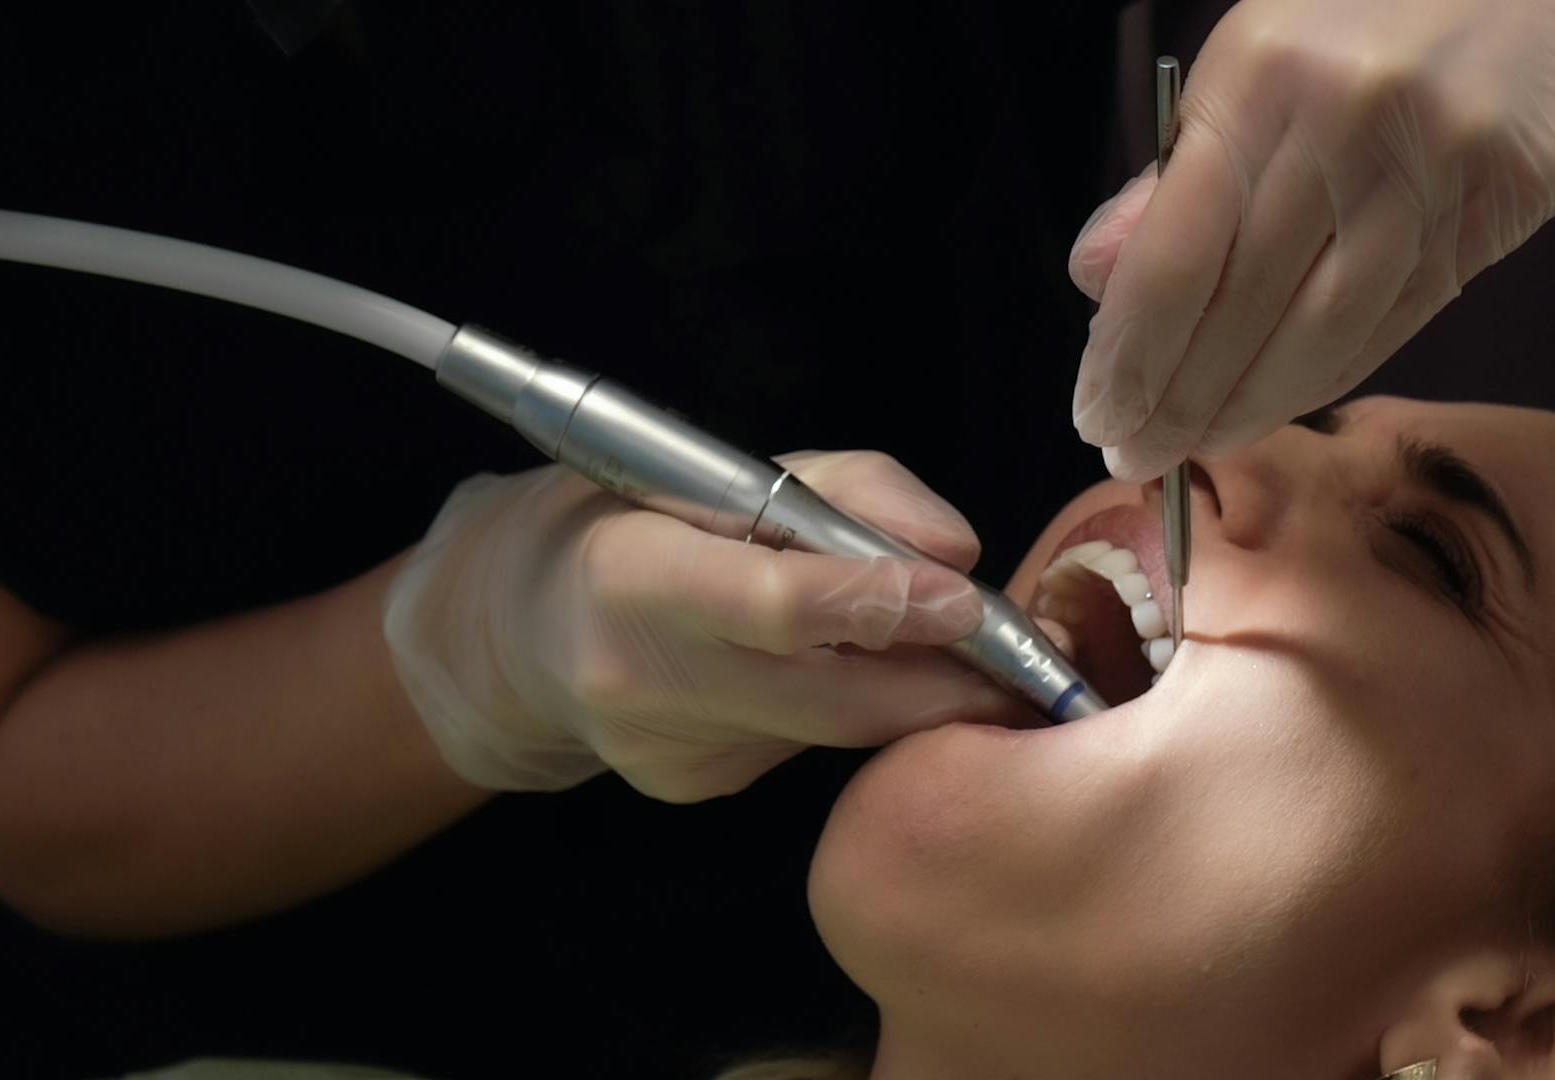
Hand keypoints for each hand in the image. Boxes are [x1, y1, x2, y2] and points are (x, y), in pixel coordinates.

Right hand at [383, 451, 1031, 801]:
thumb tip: (956, 552)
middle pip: (828, 699)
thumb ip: (852, 491)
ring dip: (902, 694)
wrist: (526, 624)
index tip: (971, 603)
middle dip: (942, 683)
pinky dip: (842, 713)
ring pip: (831, 730)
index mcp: (635, 574)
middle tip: (1027, 665)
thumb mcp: (732, 469)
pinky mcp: (688, 789)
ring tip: (932, 648)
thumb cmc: (645, 520)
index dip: (882, 606)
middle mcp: (638, 677)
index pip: (775, 604)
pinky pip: (802, 750)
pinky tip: (824, 677)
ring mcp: (662, 751)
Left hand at [1069, 0, 1554, 477]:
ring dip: (1251, 407)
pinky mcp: (1504, 195)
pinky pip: (1398, 318)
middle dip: (1177, 403)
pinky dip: (1330, 375)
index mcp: (1260, 80)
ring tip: (1199, 445)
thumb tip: (1096, 277)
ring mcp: (1435, 164)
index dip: (1128, 359)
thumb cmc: (1366, 9)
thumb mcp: (1252, 57)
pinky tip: (1282, 402)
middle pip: (1241, 312)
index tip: (1096, 416)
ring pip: (1323, 333)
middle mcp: (1345, 123)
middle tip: (1137, 455)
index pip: (1173, 261)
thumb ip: (1174, 173)